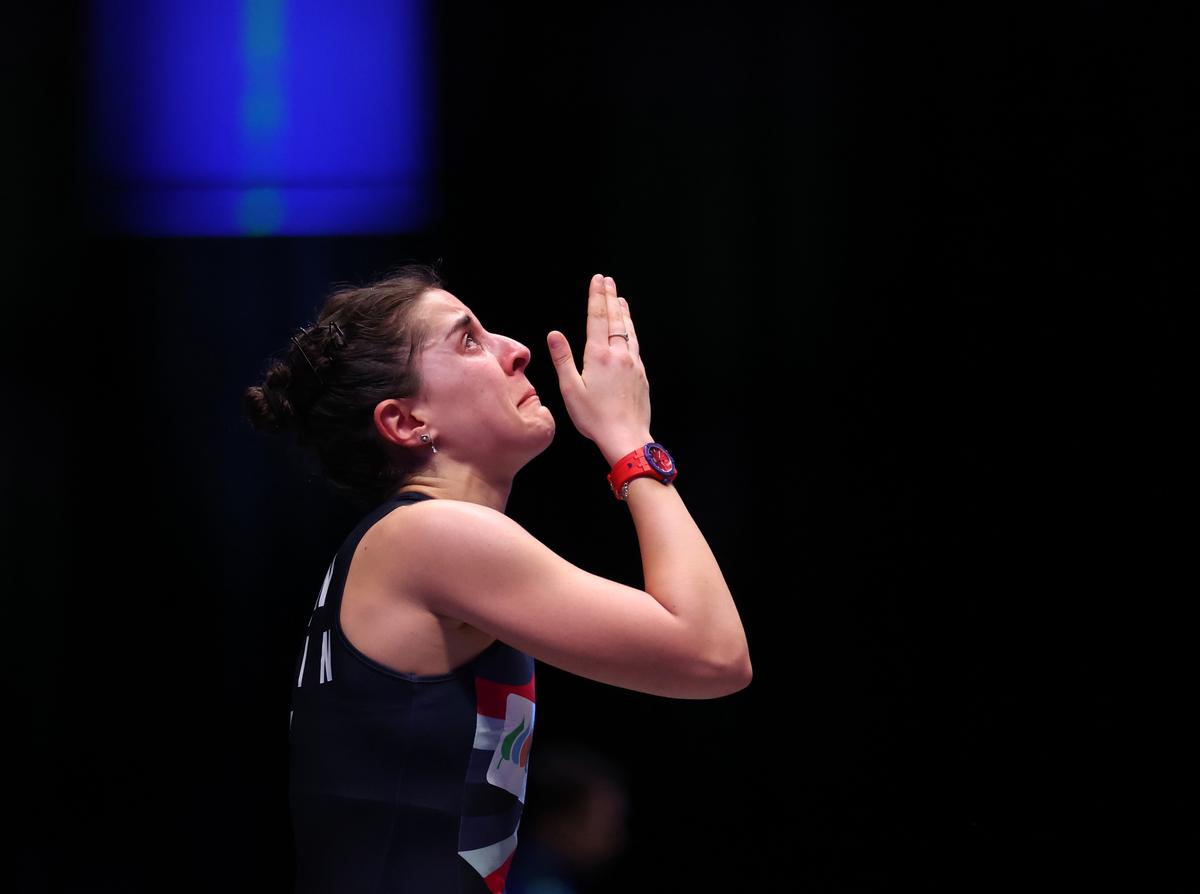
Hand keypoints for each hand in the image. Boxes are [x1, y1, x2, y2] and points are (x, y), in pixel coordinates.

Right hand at [547, 274, 652, 462]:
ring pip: (628, 331)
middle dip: (610, 297)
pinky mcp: (641, 375)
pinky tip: (629, 332)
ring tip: (621, 299)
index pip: (597, 318)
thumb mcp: (571, 389)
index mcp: (599, 356)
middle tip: (609, 281)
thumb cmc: (595, 418)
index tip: (597, 280)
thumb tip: (554, 334)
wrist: (627, 437)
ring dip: (623, 313)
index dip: (597, 297)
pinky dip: (631, 331)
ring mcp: (633, 364)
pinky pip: (635, 345)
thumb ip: (563, 359)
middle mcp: (618, 355)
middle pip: (615, 319)